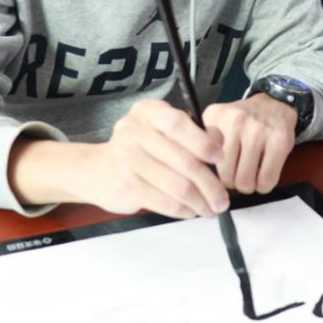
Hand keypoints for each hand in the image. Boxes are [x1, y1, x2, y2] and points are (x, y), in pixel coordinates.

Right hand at [80, 99, 227, 218]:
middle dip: (210, 185)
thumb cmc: (143, 148)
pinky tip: (190, 210)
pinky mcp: (127, 186)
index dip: (202, 141)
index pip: (177, 124)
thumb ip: (195, 132)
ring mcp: (127, 159)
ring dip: (200, 202)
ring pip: (178, 187)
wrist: (100, 170)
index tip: (219, 157)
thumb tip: (219, 142)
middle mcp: (134, 131)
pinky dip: (184, 210)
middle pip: (184, 161)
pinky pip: (165, 203)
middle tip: (222, 199)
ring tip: (210, 208)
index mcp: (149, 112)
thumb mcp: (165, 130)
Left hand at [202, 95, 296, 194]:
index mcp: (215, 117)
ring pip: (245, 181)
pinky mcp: (278, 141)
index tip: (216, 172)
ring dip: (248, 186)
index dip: (210, 173)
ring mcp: (257, 130)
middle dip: (232, 184)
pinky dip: (264, 185)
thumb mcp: (217, 124)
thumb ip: (204, 144)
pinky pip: (266, 179)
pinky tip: (263, 176)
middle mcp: (235, 121)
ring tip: (250, 176)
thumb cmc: (244, 122)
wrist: (274, 104)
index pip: (203, 159)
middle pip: (225, 176)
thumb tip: (204, 177)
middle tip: (236, 176)